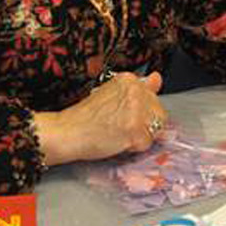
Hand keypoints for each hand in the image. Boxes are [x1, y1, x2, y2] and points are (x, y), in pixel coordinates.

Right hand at [34, 71, 167, 164]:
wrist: (67, 131)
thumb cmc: (85, 116)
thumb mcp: (112, 93)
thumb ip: (138, 87)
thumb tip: (157, 78)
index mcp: (130, 79)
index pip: (153, 96)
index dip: (141, 111)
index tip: (125, 114)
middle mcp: (136, 91)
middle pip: (158, 112)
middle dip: (144, 123)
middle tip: (121, 127)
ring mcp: (137, 111)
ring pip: (156, 128)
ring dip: (141, 135)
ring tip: (119, 134)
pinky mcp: (135, 130)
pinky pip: (147, 144)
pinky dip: (134, 147)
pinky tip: (118, 141)